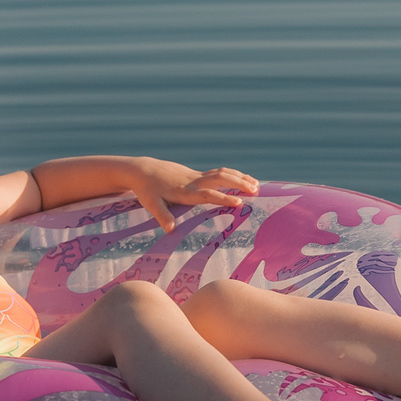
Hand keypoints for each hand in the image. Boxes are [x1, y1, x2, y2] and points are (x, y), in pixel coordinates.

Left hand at [128, 158, 259, 230]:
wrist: (144, 170)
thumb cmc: (148, 190)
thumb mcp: (151, 204)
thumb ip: (162, 216)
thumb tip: (171, 230)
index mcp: (185, 191)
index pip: (208, 194)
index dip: (224, 198)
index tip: (239, 203)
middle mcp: (194, 181)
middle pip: (220, 178)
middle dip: (239, 183)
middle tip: (256, 191)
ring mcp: (197, 176)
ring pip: (222, 173)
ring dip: (240, 177)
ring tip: (257, 185)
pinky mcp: (197, 174)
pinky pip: (219, 173)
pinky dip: (234, 175)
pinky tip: (244, 179)